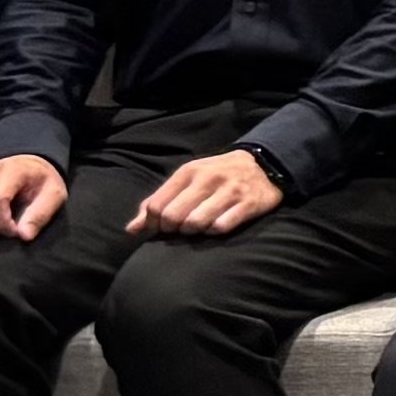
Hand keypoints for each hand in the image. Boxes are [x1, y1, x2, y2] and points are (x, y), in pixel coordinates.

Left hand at [130, 149, 281, 238]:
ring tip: (198, 228)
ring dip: (193, 232)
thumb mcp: (187, 180)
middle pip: (173, 217)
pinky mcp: (249, 203)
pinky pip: (222, 227)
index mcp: (189, 171)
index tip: (161, 227)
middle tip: (181, 229)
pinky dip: (215, 231)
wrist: (263, 164)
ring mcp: (230, 191)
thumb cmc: (217, 176)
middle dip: (173, 229)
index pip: (156, 206)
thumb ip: (158, 202)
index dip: (154, 223)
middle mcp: (208, 178)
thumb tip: (132, 229)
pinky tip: (217, 226)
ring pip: (196, 223)